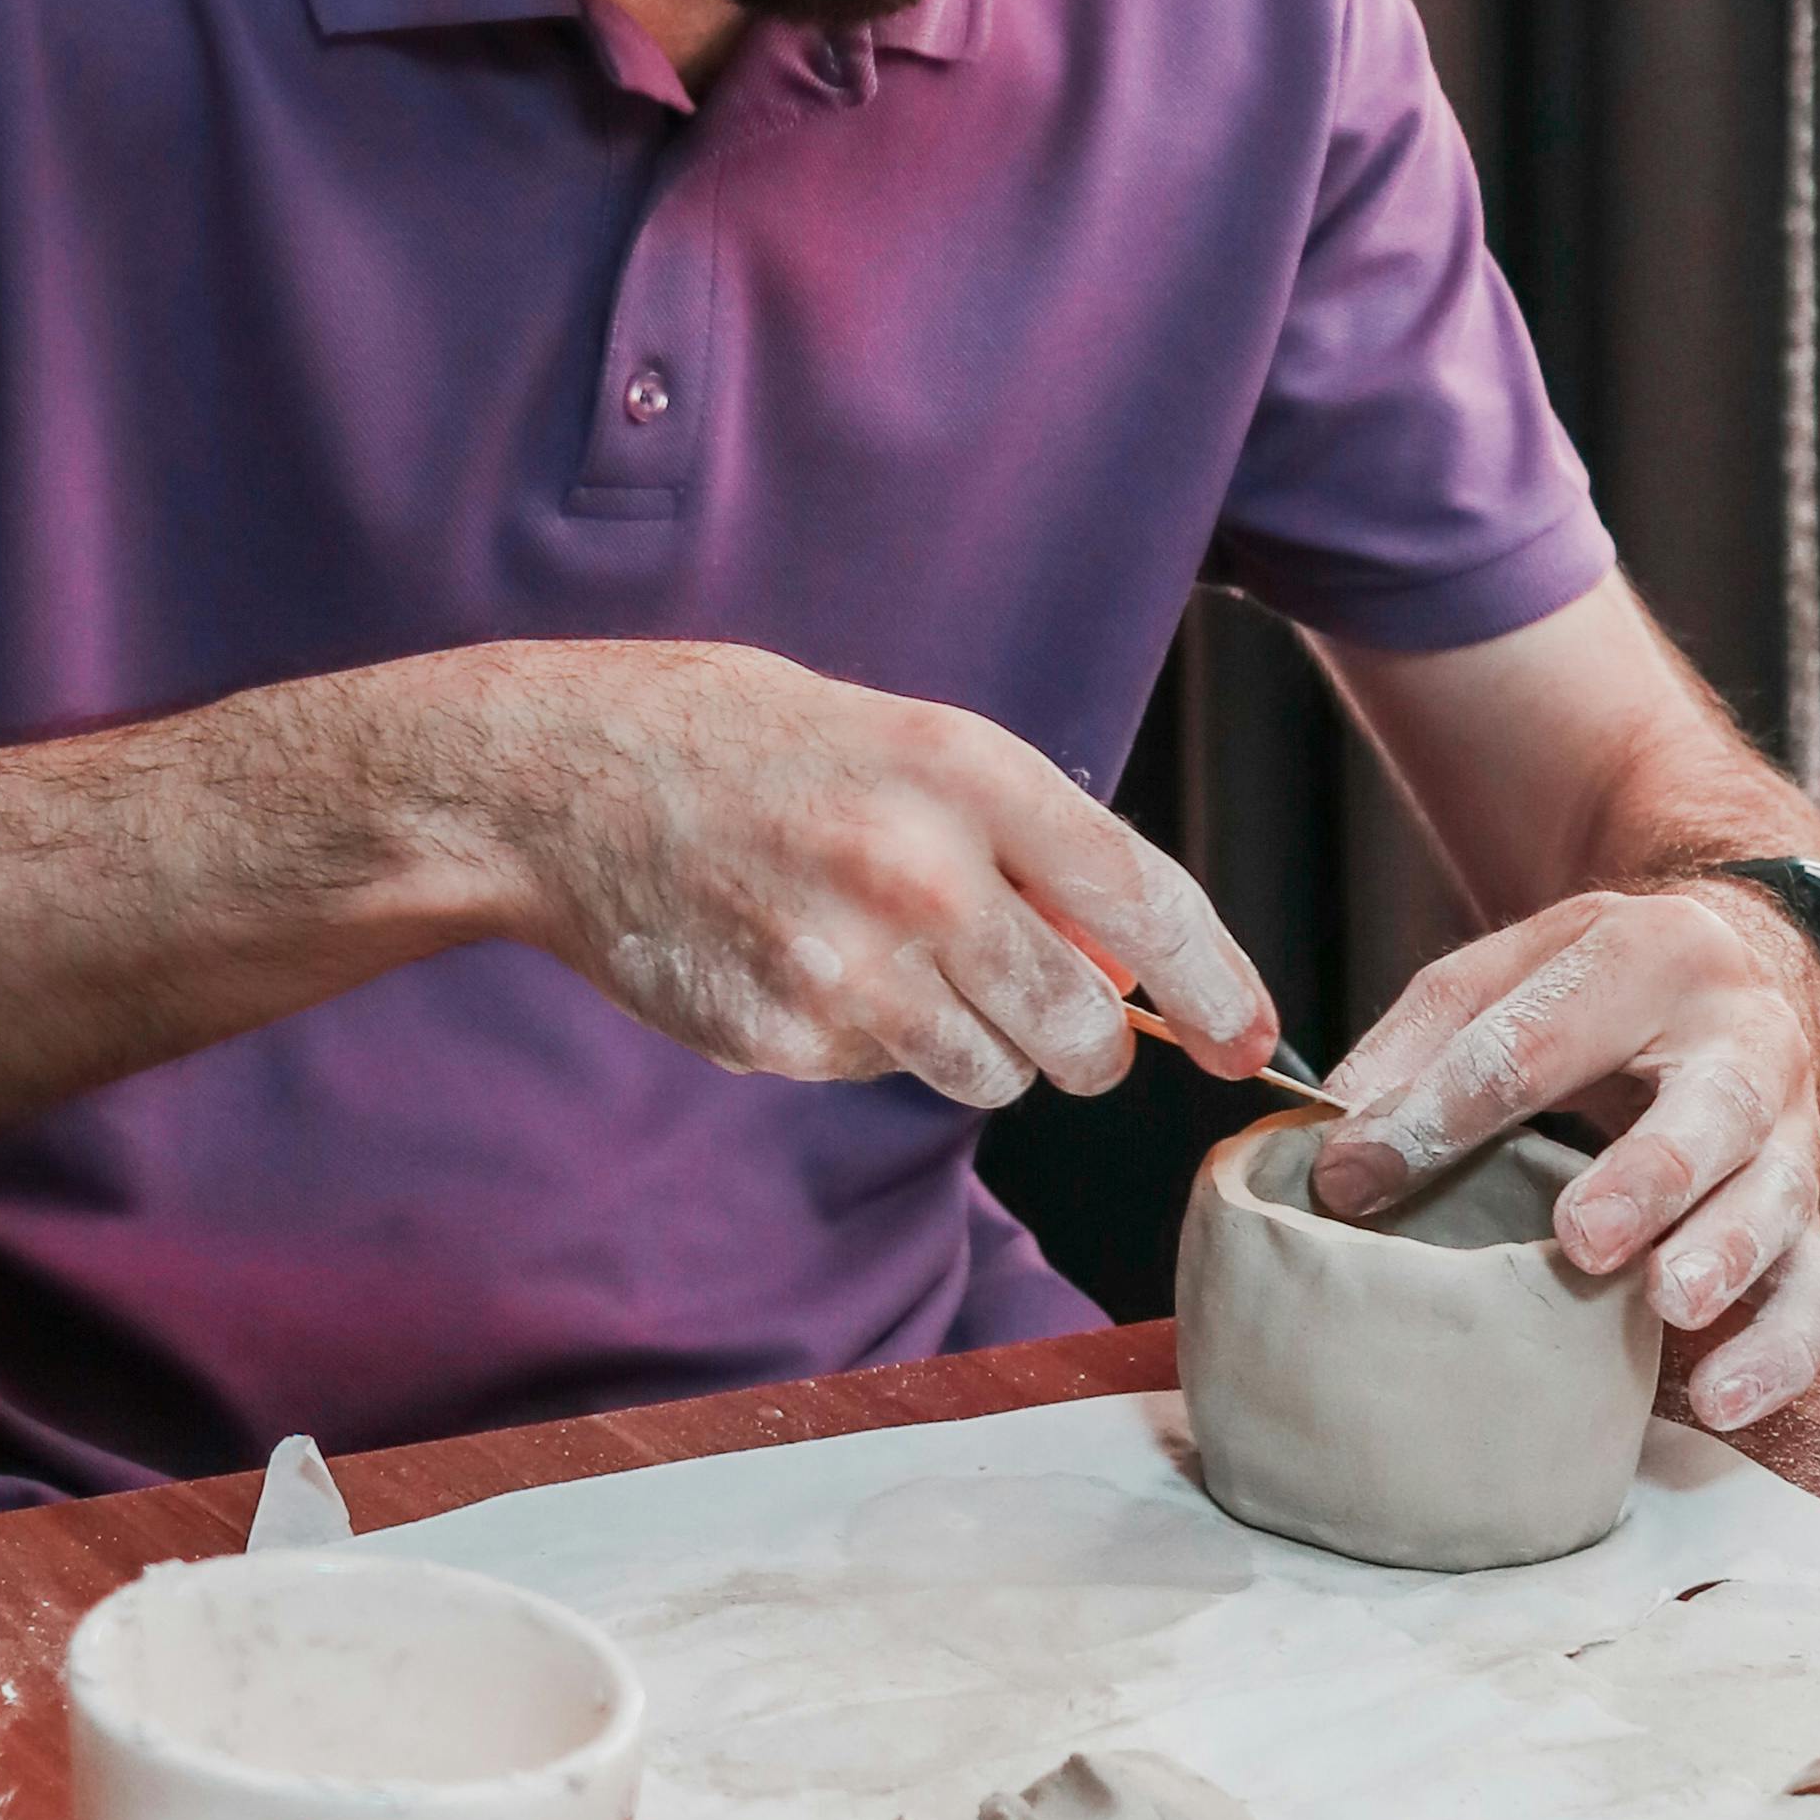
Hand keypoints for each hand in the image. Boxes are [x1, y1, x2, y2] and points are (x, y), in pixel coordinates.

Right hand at [467, 643, 1279, 1114]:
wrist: (563, 781)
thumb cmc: (752, 747)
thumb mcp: (909, 742)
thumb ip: (1024, 840)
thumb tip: (1131, 962)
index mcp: (965, 772)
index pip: (1144, 899)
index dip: (1219, 982)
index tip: (1256, 1037)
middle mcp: (917, 873)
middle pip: (1081, 1026)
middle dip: (1088, 1041)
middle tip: (1055, 1014)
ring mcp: (845, 968)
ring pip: (993, 1075)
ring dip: (979, 1046)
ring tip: (899, 962)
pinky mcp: (783, 1038)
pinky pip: (886, 1076)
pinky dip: (873, 1043)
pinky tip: (808, 965)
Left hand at [1310, 880, 1819, 1429]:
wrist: (1746, 974)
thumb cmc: (1599, 990)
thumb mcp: (1507, 974)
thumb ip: (1419, 1045)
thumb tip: (1330, 1137)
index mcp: (1652, 956)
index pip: (1542, 1036)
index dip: (1442, 1111)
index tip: (1352, 1177)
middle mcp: (1741, 1041)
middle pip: (1709, 1109)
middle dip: (1649, 1176)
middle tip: (1584, 1238)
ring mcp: (1789, 1133)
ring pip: (1779, 1200)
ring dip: (1726, 1257)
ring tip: (1670, 1307)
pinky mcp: (1812, 1217)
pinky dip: (1782, 1352)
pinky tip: (1725, 1398)